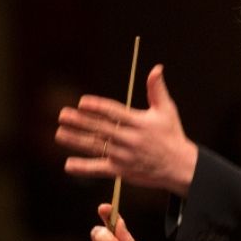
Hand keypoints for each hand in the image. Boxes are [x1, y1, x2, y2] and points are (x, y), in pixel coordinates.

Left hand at [56, 64, 198, 196]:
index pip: (115, 112)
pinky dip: (84, 168)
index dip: (98, 107)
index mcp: (139, 123)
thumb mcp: (167, 110)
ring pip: (96, 146)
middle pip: (101, 128)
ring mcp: (124, 156)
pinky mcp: (122, 171)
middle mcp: (130, 139)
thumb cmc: (172, 135)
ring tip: (59, 133)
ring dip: (76, 140)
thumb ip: (157, 90)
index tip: (82, 102)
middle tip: (63, 115)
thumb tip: (156, 68)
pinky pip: (100, 169)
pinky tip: (68, 165)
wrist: (180, 167)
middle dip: (81, 121)